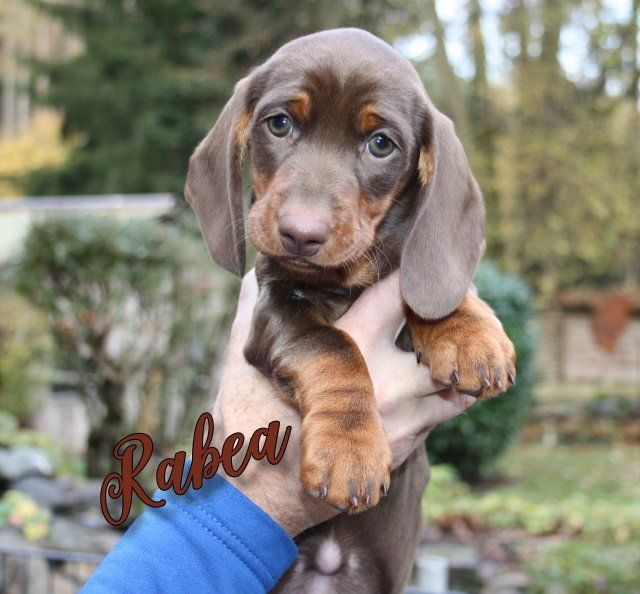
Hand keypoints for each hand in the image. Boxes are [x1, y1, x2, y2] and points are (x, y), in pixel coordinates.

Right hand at [212, 270, 475, 536]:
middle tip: (452, 290)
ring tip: (452, 328)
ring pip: (457, 371)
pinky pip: (449, 405)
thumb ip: (257, 304)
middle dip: (453, 307)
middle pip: (446, 330)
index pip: (400, 293)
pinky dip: (449, 382)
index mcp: (348, 350)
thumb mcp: (242, 356)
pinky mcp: (410, 444)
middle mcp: (387, 383)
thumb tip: (263, 265)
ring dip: (456, 349)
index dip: (414, 271)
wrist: (263, 501)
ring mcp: (405, 418)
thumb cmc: (249, 425)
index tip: (418, 259)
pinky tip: (435, 369)